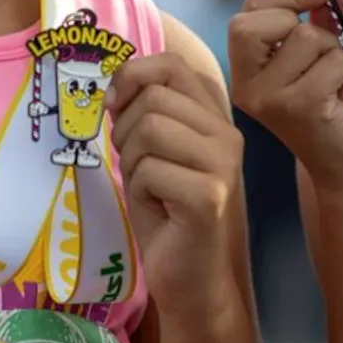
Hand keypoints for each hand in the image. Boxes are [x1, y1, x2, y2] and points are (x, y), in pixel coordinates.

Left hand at [106, 51, 243, 312]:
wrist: (189, 276)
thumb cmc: (166, 213)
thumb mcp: (150, 151)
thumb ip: (142, 112)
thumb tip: (116, 83)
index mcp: (214, 118)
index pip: (171, 66)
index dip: (133, 76)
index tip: (114, 106)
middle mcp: (227, 134)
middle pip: (154, 99)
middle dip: (126, 131)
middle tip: (137, 166)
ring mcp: (222, 164)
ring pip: (150, 130)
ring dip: (132, 162)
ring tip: (149, 187)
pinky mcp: (209, 195)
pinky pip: (149, 170)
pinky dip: (139, 190)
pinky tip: (157, 208)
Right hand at [227, 0, 342, 191]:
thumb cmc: (336, 107)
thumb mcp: (323, 56)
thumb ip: (318, 20)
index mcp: (246, 70)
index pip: (248, 13)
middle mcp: (247, 86)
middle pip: (260, 21)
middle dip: (302, 27)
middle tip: (322, 56)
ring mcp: (269, 98)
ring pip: (307, 37)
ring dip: (334, 54)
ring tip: (335, 84)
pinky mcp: (298, 107)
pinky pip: (332, 61)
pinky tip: (341, 100)